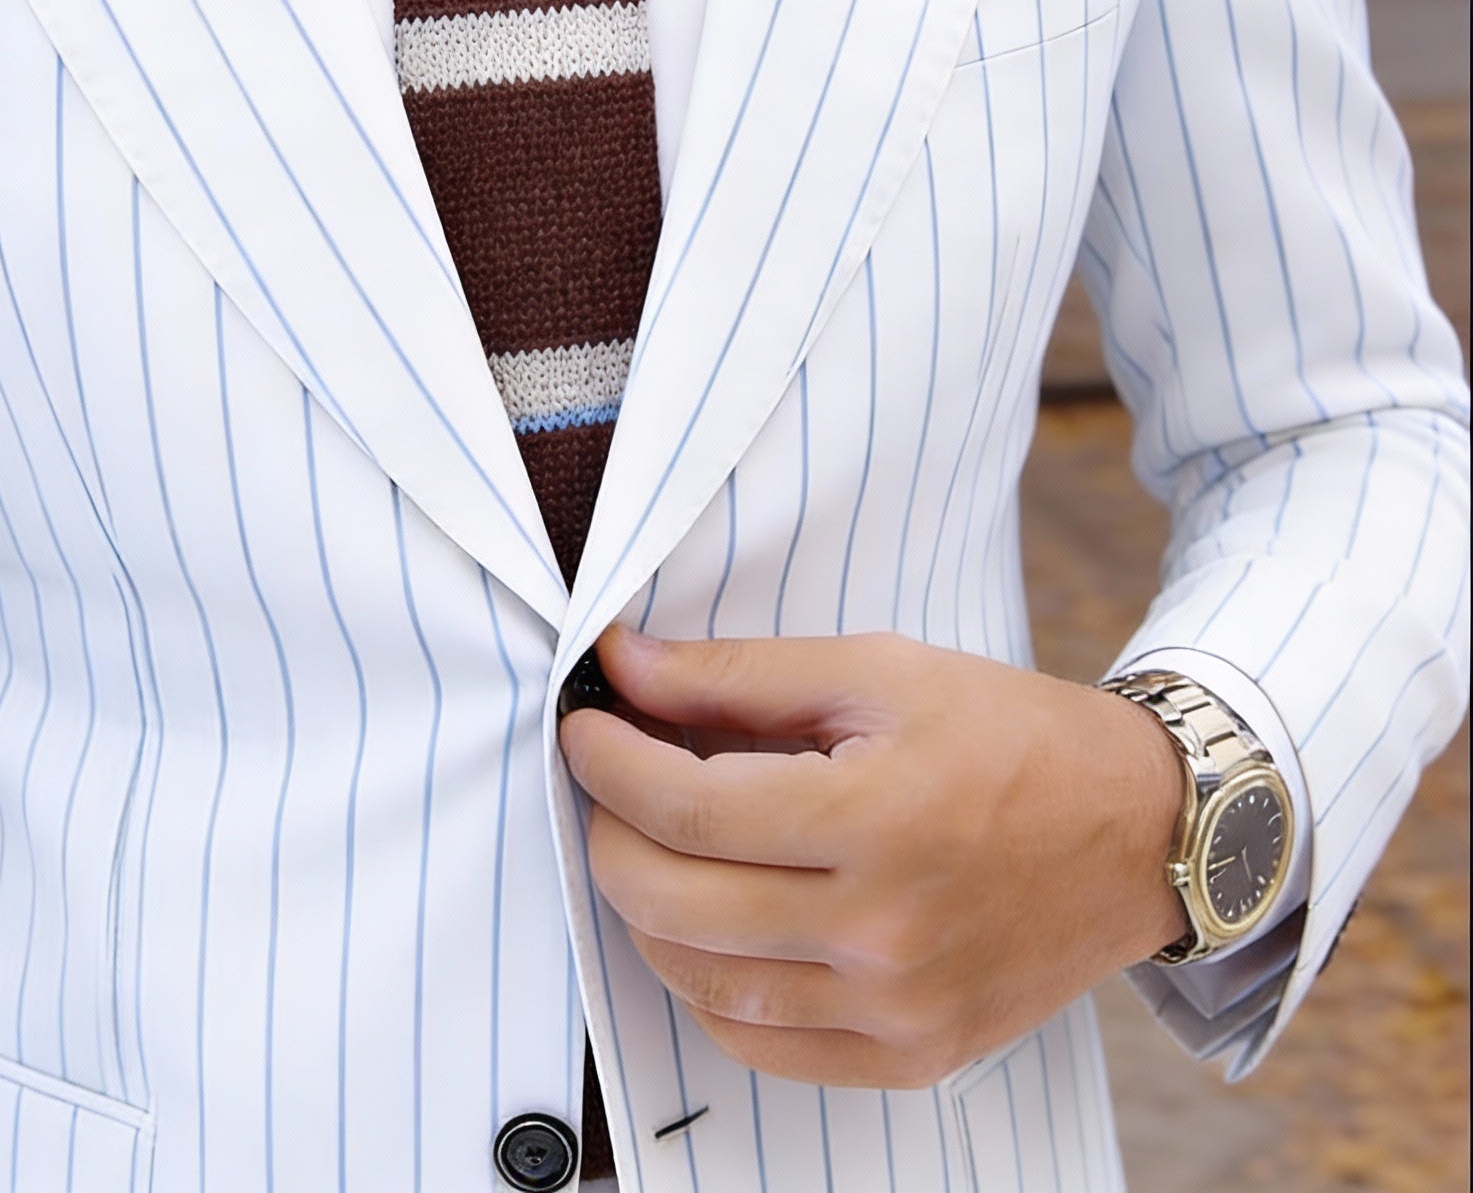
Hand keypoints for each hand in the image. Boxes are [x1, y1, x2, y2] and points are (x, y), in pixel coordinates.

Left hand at [558, 625, 1190, 1088]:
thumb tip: (624, 664)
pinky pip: (760, 1043)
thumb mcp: (875, 670)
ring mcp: (897, 1011)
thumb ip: (737, 675)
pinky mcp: (911, 1057)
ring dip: (647, 910)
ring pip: (702, 983)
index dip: (607, 764)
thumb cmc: (1006, 735)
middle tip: (604, 781)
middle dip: (608, 833)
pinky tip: (708, 920)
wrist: (1138, 832)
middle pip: (675, 903)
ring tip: (649, 844)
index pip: (686, 810)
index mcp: (877, 820)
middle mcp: (884, 934)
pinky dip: (706, 984)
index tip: (584, 725)